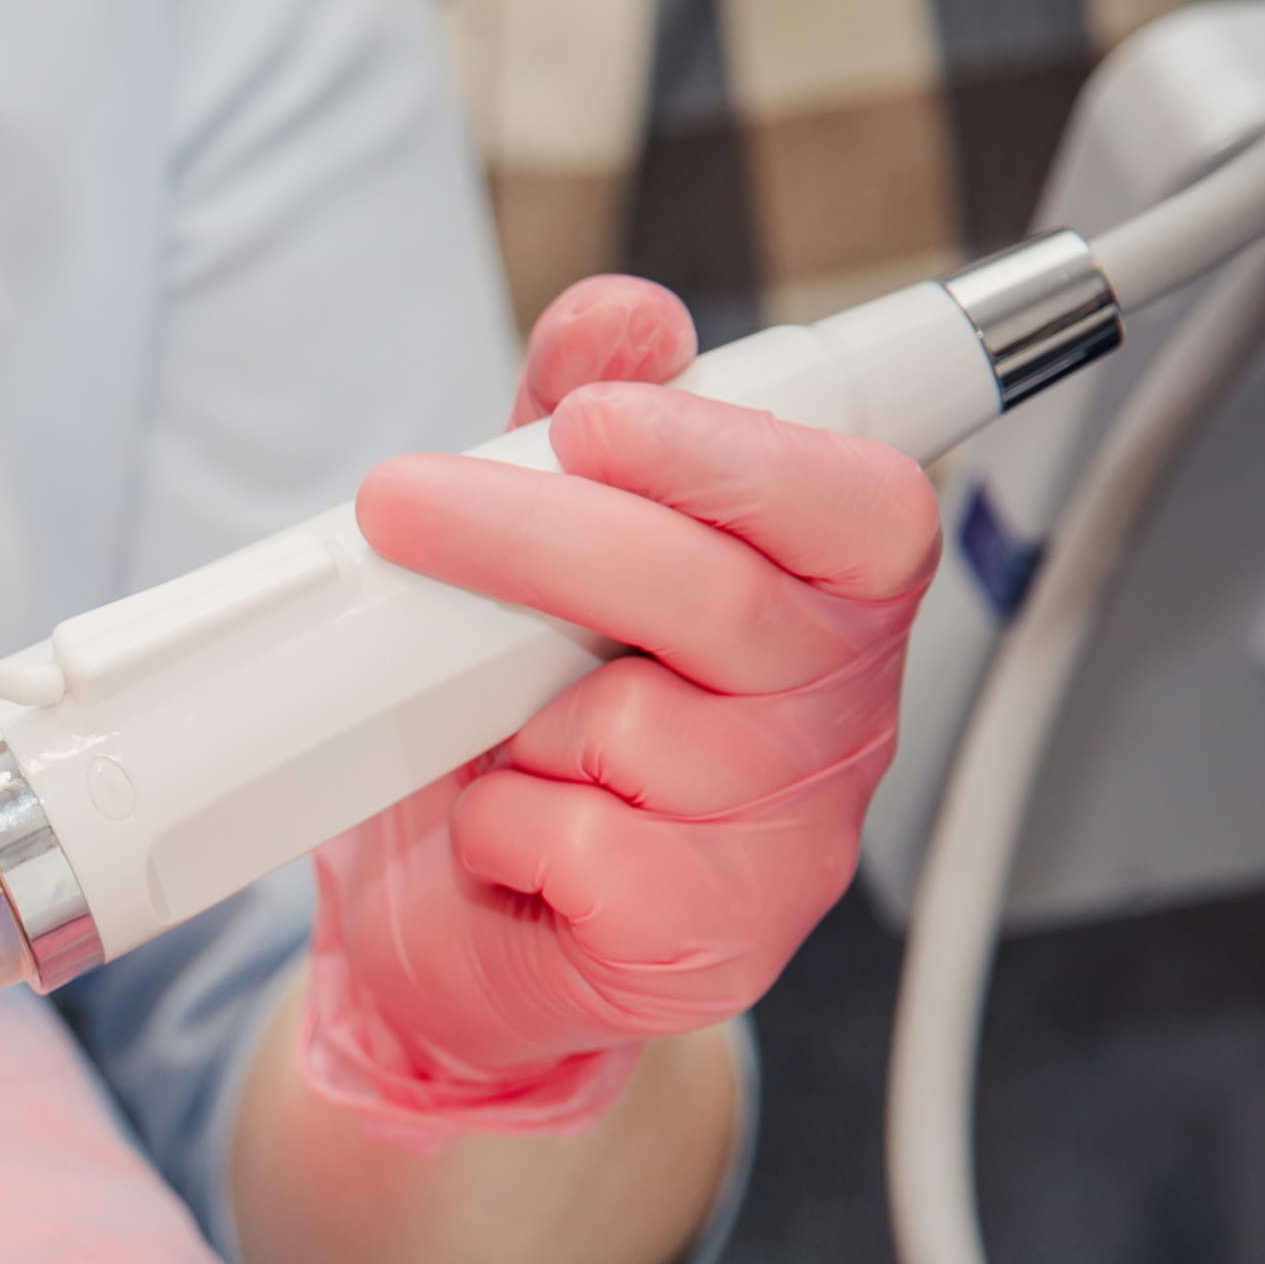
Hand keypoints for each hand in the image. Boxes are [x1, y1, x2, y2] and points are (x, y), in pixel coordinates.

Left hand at [303, 276, 939, 1149]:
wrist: (460, 942)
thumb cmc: (522, 744)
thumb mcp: (537, 563)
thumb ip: (578, 422)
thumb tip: (623, 320)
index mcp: (825, 609)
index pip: (860, 510)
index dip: (735, 454)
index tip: (594, 420)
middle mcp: (832, 724)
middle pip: (717, 599)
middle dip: (542, 538)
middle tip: (403, 505)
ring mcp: (784, 847)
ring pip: (633, 723)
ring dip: (514, 716)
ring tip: (497, 739)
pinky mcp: (704, 943)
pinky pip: (577, 840)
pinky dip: (499, 825)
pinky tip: (508, 842)